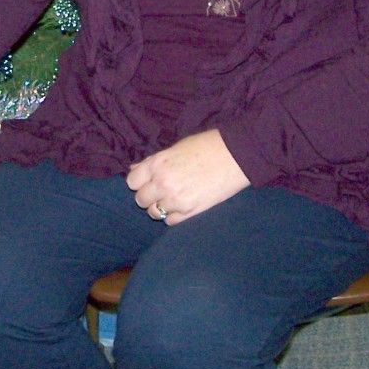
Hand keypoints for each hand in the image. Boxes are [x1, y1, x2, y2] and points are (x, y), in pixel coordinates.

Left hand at [126, 129, 249, 224]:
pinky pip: (170, 221)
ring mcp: (176, 200)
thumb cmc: (206, 146)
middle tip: (160, 190)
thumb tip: (135, 169)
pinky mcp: (190, 212)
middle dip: (148, 195)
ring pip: (154, 213)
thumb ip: (153, 161)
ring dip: (159, 207)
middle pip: (140, 199)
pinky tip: (181, 206)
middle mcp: (162, 183)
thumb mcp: (175, 148)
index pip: (132, 181)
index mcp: (157, 164)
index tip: (146, 180)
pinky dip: (173, 215)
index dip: (138, 181)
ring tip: (171, 198)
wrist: (236, 155)